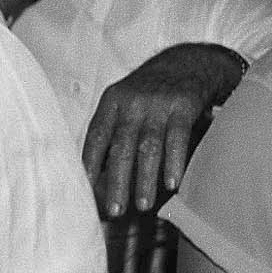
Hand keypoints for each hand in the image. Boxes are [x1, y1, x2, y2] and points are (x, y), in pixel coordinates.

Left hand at [82, 43, 245, 217]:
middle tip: (115, 210)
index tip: (85, 191)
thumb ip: (110, 130)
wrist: (187, 62)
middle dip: (117, 181)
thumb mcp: (123, 102)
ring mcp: (157, 104)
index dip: (89, 164)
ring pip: (148, 147)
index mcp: (110, 103)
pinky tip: (172, 184)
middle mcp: (131, 103)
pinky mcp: (183, 106)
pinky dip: (174, 163)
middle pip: (121, 147)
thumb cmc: (148, 92)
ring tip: (142, 205)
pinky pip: (177, 139)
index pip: (95, 137)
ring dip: (145, 179)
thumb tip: (90, 171)